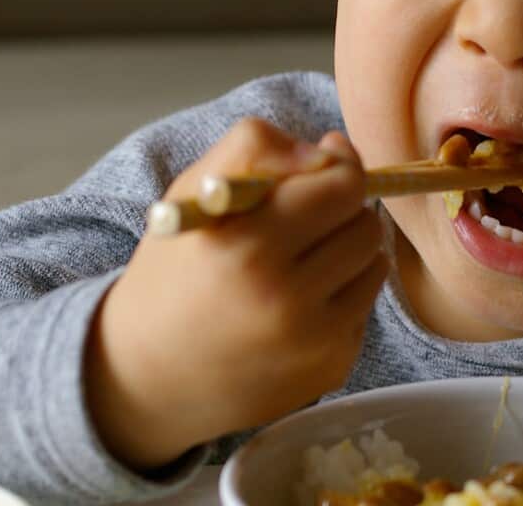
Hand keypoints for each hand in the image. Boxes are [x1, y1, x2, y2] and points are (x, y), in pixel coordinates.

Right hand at [84, 119, 389, 470]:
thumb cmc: (172, 272)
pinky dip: (342, 296)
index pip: (342, 186)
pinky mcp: (331, 368)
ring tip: (301, 259)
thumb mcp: (192, 191)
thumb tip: (332, 148)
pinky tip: (298, 304)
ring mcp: (313, 342)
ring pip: (374, 265)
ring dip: (348, 252)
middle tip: (302, 220)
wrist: (148, 376)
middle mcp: (285, 299)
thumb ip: (257, 146)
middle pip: (366, 225)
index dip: (335, 169)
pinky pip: (365, 308)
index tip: (316, 172)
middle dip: (341, 212)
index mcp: (247, 247)